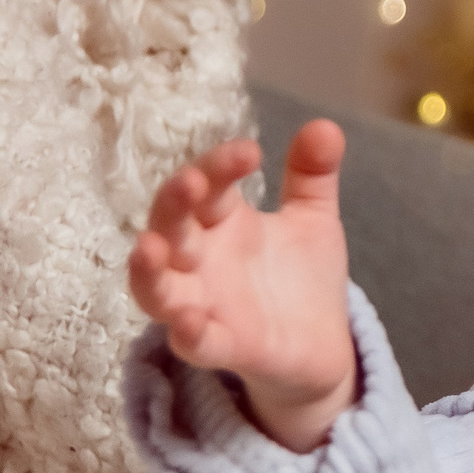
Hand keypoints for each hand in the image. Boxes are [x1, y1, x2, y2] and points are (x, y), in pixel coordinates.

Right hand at [127, 119, 356, 451]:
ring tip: (150, 248)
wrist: (322, 345)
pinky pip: (194, 343)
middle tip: (191, 181)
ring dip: (148, 270)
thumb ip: (313, 176)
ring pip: (156, 288)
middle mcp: (200, 261)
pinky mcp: (222, 347)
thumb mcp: (312, 220)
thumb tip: (325, 125)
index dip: (219, 166)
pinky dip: (189, 333)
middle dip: (173, 204)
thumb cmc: (301, 277)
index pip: (207, 185)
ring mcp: (204, 305)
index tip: (251, 151)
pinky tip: (190, 322)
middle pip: (170, 227)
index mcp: (221, 223)